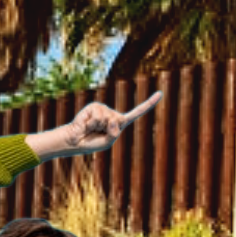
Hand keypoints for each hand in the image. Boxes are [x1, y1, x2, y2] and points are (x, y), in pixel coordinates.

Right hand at [28, 93, 161, 160]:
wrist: (75, 141)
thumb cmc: (91, 143)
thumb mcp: (108, 142)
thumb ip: (114, 133)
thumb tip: (114, 120)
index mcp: (120, 122)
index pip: (137, 112)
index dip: (149, 103)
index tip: (160, 93)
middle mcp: (113, 114)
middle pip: (119, 119)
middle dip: (108, 129)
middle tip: (97, 132)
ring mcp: (104, 109)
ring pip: (107, 117)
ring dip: (98, 126)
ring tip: (91, 128)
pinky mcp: (94, 106)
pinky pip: (97, 115)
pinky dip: (91, 122)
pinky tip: (86, 123)